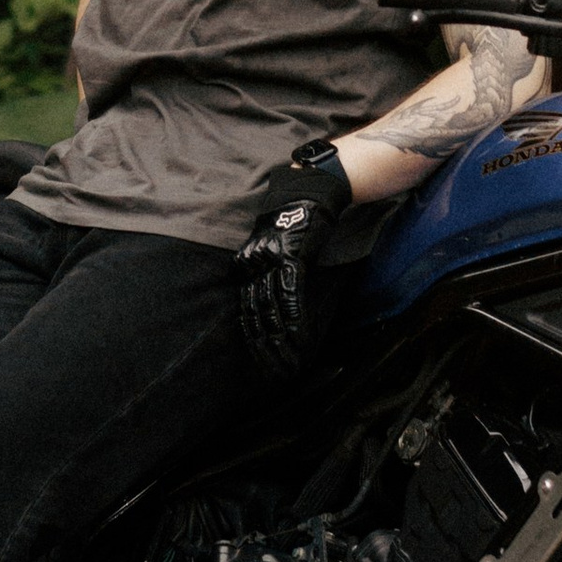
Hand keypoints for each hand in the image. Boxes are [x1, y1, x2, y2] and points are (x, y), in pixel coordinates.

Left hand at [235, 144, 352, 383]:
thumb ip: (272, 273)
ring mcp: (270, 258)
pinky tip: (298, 340)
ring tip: (288, 366)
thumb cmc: (299, 218)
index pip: (247, 309)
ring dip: (281, 341)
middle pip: (256, 313)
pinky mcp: (291, 254)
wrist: (315, 186)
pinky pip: (291, 293)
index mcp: (247, 262)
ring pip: (272, 309)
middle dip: (266, 348)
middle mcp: (253, 261)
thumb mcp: (277, 247)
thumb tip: (276, 304)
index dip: (254, 339)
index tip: (262, 362)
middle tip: (274, 374)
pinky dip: (295, 319)